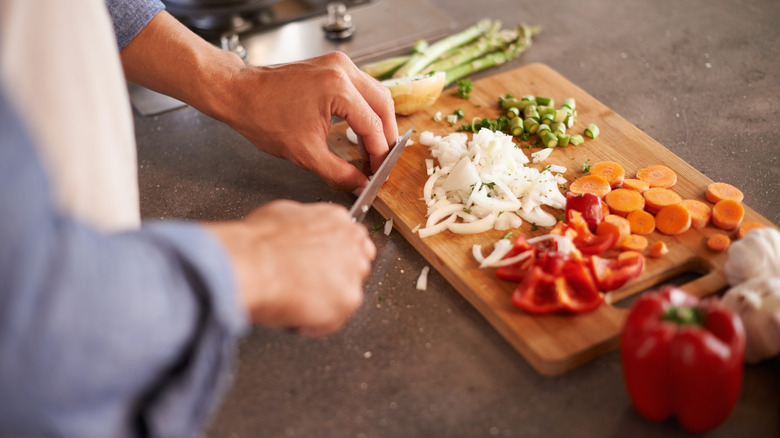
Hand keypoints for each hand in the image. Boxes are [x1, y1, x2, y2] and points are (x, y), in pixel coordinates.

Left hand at [120, 12, 395, 192]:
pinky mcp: (332, 65)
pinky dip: (365, 110)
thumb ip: (339, 173)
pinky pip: (361, 88)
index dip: (379, 154)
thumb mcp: (305, 153)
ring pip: (376, 94)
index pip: (373, 126)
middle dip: (386, 136)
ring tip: (372, 149)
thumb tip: (360, 184)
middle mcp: (342, 70)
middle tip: (382, 161)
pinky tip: (360, 131)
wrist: (239, 94)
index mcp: (338, 88)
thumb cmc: (263, 117)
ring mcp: (338, 64)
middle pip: (383, 105)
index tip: (379, 172)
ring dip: (377, 122)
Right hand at [206, 200, 374, 336]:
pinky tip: (298, 318)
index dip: (334, 257)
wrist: (252, 264)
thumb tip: (297, 233)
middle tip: (310, 287)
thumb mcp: (281, 214)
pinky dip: (317, 325)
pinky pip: (335, 320)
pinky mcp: (348, 299)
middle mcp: (351, 243)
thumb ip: (302, 224)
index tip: (321, 266)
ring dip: (327, 302)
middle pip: (357, 265)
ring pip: (348, 294)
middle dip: (336, 278)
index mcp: (336, 219)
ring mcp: (353, 272)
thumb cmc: (257, 243)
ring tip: (299, 303)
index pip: (351, 240)